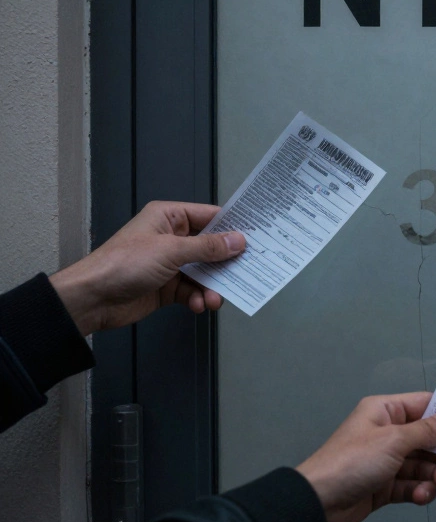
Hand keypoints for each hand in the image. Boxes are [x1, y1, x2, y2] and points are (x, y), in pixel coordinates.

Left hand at [48, 201, 245, 334]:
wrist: (92, 298)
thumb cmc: (123, 264)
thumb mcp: (171, 251)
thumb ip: (207, 247)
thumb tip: (238, 241)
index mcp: (169, 217)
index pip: (210, 216)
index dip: (233, 227)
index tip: (256, 237)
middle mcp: (171, 238)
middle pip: (211, 247)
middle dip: (226, 262)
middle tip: (247, 270)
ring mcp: (170, 263)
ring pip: (204, 272)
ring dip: (213, 286)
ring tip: (215, 298)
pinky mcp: (167, 287)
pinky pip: (192, 290)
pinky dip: (198, 298)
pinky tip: (198, 305)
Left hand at [297, 393, 435, 521]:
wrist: (319, 502)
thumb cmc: (351, 461)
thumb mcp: (393, 440)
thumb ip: (426, 430)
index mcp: (385, 412)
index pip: (424, 406)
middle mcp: (387, 433)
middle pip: (427, 439)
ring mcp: (386, 460)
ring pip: (422, 464)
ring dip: (432, 475)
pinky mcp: (385, 485)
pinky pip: (411, 484)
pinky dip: (419, 490)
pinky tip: (420, 495)